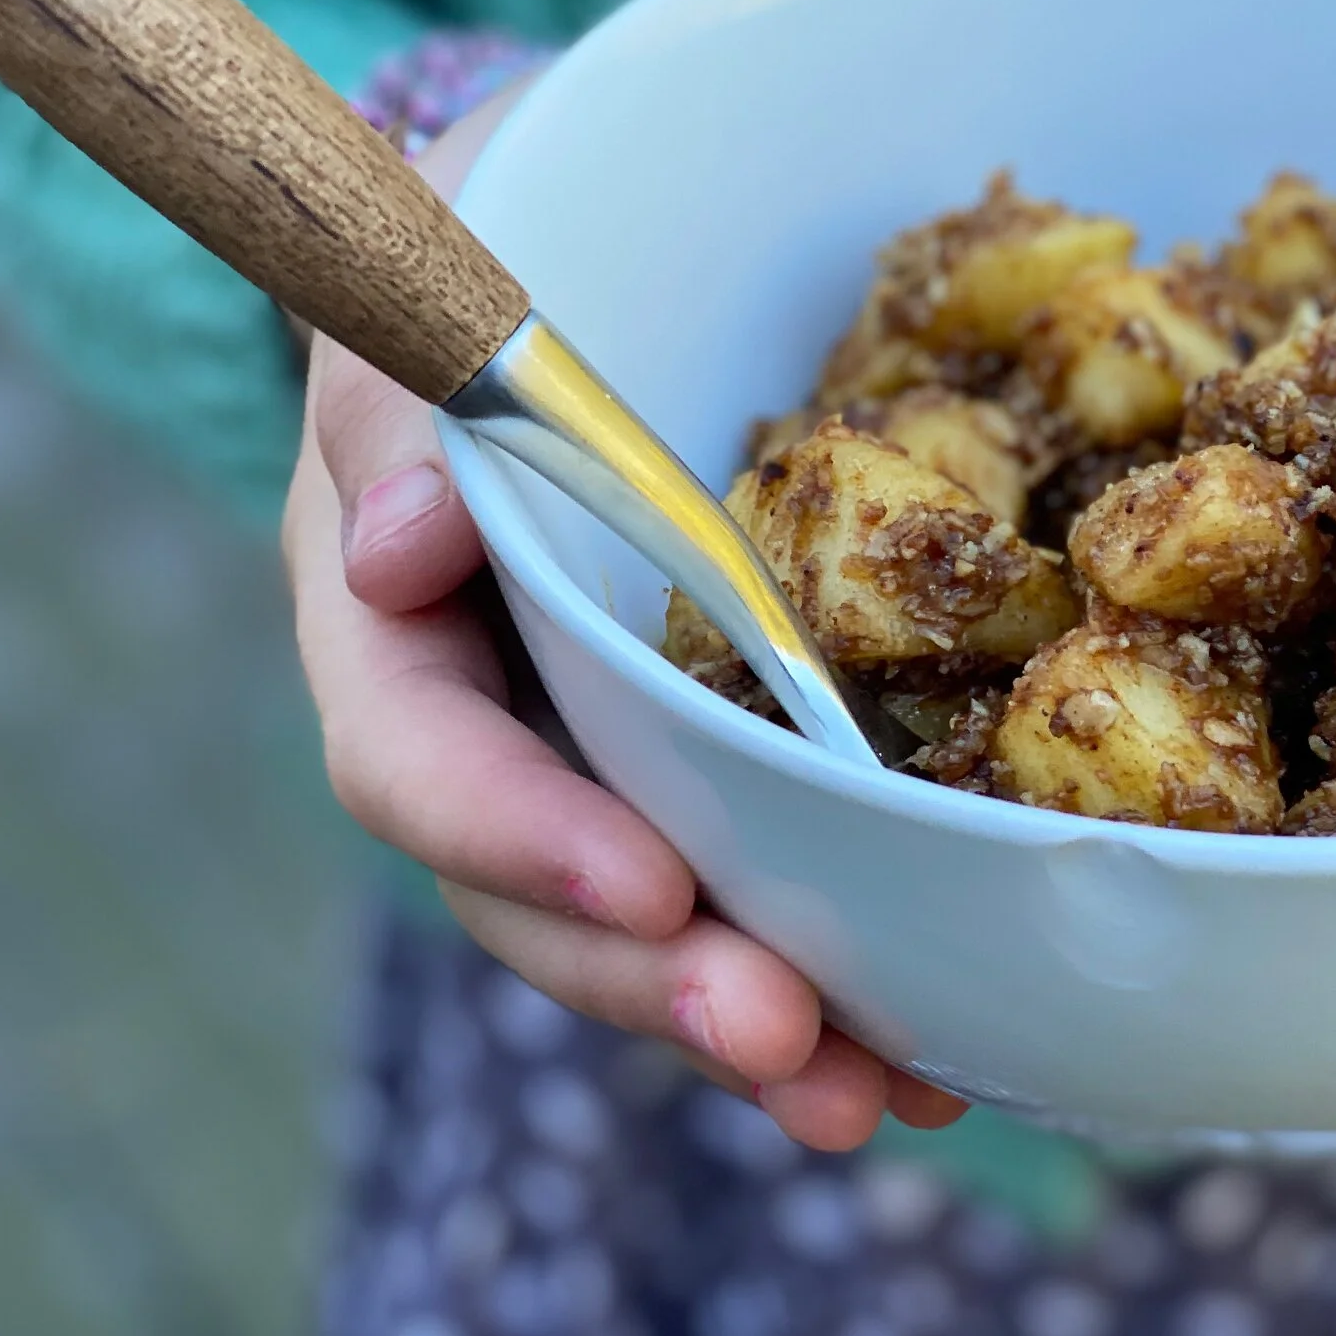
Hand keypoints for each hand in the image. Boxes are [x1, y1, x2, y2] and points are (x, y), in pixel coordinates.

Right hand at [282, 85, 964, 1146]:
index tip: (649, 883)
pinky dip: (845, 961)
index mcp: (397, 620)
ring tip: (884, 1090)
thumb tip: (400, 551)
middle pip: (547, 894)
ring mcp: (613, 750)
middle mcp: (499, 716)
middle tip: (797, 1043)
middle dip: (664, 979)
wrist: (599, 244)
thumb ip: (408, 411)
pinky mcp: (726, 749)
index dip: (519, 835)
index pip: (416, 756)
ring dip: (770, 1017)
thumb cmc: (509, 254)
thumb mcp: (440, 294)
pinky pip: (768, 870)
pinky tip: (938, 1044)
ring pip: (662, 919)